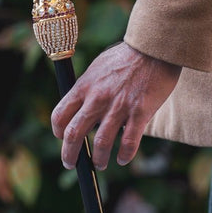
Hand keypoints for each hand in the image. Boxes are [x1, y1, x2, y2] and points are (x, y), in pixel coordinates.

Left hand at [51, 42, 180, 169]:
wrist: (154, 47)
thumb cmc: (127, 56)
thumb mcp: (98, 67)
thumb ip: (89, 88)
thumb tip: (83, 106)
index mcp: (84, 86)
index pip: (60, 115)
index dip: (58, 132)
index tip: (62, 139)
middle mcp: (97, 98)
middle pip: (74, 134)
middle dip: (69, 154)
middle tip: (71, 163)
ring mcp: (119, 107)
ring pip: (101, 143)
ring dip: (98, 159)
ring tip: (100, 165)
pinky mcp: (140, 112)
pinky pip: (128, 142)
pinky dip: (124, 155)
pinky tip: (123, 159)